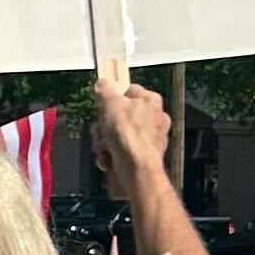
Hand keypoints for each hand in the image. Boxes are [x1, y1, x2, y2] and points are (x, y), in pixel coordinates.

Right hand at [92, 78, 171, 194]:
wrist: (136, 169)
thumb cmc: (128, 133)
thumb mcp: (110, 103)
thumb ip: (104, 90)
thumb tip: (102, 84)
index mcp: (150, 101)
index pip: (129, 91)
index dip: (113, 97)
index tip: (102, 103)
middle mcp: (153, 118)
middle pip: (118, 114)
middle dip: (104, 124)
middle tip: (102, 129)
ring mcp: (147, 139)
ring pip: (115, 134)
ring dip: (103, 141)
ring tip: (104, 147)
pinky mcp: (140, 156)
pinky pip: (118, 150)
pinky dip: (109, 155)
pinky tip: (108, 158)